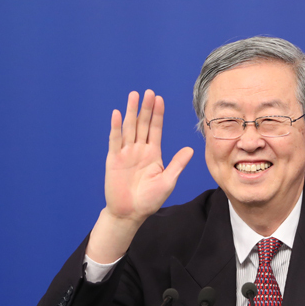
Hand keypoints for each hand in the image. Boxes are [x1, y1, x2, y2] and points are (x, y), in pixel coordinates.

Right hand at [87, 90, 193, 262]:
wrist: (129, 214)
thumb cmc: (149, 200)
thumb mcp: (167, 181)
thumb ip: (177, 164)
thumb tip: (190, 150)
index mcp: (152, 153)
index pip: (155, 129)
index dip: (157, 114)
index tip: (160, 99)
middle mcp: (139, 150)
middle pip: (142, 124)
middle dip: (146, 108)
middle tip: (149, 92)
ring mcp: (126, 153)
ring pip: (129, 128)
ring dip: (131, 112)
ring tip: (134, 96)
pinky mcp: (113, 160)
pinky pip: (115, 141)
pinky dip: (116, 128)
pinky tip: (117, 114)